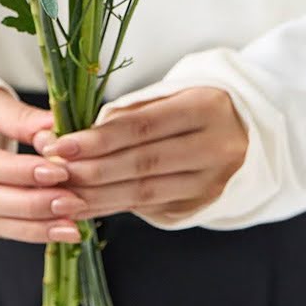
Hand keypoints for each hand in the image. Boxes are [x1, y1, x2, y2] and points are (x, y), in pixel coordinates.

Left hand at [32, 87, 246, 220]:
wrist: (252, 132)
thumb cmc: (197, 107)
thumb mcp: (172, 96)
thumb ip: (129, 113)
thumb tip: (77, 134)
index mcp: (204, 109)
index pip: (142, 127)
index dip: (98, 139)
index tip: (60, 145)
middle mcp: (214, 147)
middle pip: (142, 164)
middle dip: (91, 171)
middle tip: (53, 173)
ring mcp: (211, 181)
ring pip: (145, 192)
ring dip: (98, 197)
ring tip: (61, 196)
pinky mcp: (203, 205)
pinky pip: (152, 208)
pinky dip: (115, 208)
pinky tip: (87, 207)